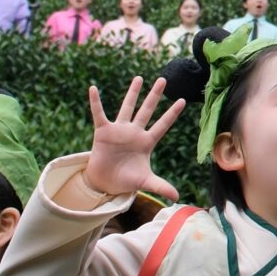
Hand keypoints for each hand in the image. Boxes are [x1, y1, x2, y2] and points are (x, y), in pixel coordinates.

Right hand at [84, 77, 184, 203]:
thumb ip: (160, 186)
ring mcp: (119, 130)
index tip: (183, 100)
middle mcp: (134, 132)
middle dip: (155, 95)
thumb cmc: (126, 179)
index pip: (162, 125)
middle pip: (147, 110)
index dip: (172, 114)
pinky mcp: (103, 132)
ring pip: (127, 108)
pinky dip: (96, 102)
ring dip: (132, 93)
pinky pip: (99, 114)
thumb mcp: (144, 182)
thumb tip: (178, 198)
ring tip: (139, 78)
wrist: (105, 182)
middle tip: (164, 79)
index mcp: (146, 142)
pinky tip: (93, 88)